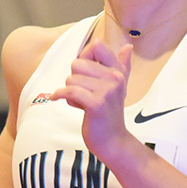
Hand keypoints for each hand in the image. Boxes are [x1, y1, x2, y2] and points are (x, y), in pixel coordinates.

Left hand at [52, 41, 134, 162]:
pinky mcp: (96, 104)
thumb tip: (128, 46)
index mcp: (118, 71)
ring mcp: (107, 91)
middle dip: (74, 78)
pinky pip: (70, 90)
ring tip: (80, 102)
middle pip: (78, 63)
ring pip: (71, 78)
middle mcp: (115, 78)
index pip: (96, 46)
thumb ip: (123, 65)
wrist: (113, 141)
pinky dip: (60, 95)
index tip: (83, 73)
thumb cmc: (110, 113)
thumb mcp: (119, 86)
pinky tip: (58, 98)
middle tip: (82, 92)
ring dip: (70, 91)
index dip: (83, 57)